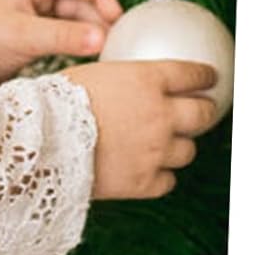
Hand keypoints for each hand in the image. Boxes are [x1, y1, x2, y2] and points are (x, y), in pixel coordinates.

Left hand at [0, 0, 123, 90]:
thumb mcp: (22, 36)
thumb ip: (63, 36)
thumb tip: (102, 37)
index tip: (118, 17)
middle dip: (100, 15)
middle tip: (119, 41)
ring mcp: (33, 13)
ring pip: (74, 17)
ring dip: (91, 31)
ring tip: (110, 52)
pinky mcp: (32, 34)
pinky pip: (65, 33)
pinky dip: (79, 42)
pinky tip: (92, 59)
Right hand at [62, 59, 220, 198]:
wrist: (44, 140)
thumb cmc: (57, 101)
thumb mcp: (92, 73)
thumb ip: (122, 79)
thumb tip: (129, 79)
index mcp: (145, 81)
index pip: (190, 74)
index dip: (204, 75)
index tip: (209, 77)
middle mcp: (160, 115)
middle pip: (203, 114)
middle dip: (205, 110)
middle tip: (201, 109)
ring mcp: (157, 151)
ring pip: (188, 150)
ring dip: (179, 144)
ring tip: (164, 142)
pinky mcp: (147, 181)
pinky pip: (168, 180)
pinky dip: (161, 173)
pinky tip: (147, 166)